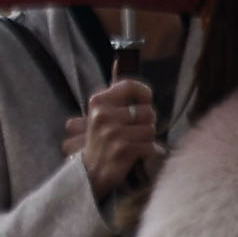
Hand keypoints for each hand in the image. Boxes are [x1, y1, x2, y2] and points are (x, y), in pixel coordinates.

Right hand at [66, 75, 161, 197]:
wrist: (86, 177)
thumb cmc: (98, 144)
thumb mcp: (100, 115)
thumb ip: (113, 91)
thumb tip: (119, 59)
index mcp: (98, 103)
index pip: (131, 86)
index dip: (144, 94)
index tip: (144, 102)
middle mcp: (104, 115)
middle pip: (148, 111)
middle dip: (147, 124)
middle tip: (135, 133)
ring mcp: (113, 133)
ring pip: (151, 129)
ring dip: (147, 140)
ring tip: (134, 145)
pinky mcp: (123, 149)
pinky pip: (151, 146)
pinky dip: (148, 153)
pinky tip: (137, 156)